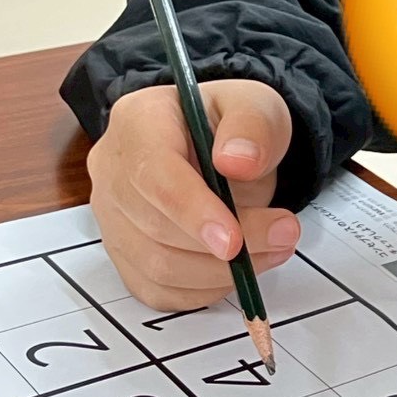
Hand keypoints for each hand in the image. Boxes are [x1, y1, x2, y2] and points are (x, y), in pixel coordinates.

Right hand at [87, 79, 299, 309]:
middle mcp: (112, 170)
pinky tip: (238, 267)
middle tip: (283, 236)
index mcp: (136, 120)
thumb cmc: (233, 126)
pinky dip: (205, 289)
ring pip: (158, 266)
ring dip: (222, 271)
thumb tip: (238, 161)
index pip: (152, 174)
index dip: (192, 211)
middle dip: (225, 248)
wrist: (223, 150)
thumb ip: (252, 127)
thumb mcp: (257, 106)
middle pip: (156, 227)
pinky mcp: (125, 255)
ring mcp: (113, 217)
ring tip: (273, 249)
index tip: (234, 240)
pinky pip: (159, 290)